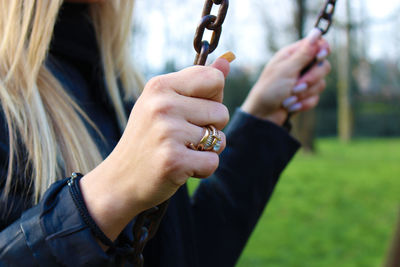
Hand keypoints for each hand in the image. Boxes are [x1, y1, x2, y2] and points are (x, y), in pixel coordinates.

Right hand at [80, 57, 231, 239]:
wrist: (120, 179)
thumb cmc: (148, 138)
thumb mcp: (164, 103)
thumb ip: (197, 82)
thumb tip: (228, 60)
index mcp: (159, 86)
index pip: (214, 79)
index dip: (212, 98)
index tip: (191, 110)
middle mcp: (162, 105)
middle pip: (222, 112)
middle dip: (210, 129)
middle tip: (181, 137)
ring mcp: (167, 133)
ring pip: (220, 139)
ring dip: (207, 150)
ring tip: (180, 151)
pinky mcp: (174, 161)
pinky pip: (212, 162)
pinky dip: (202, 170)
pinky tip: (180, 168)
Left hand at [241, 28, 331, 125]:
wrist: (262, 115)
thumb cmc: (269, 90)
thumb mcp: (286, 70)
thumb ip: (304, 53)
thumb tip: (317, 31)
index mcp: (292, 55)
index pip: (318, 44)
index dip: (323, 49)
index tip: (319, 57)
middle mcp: (299, 66)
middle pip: (323, 65)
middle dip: (311, 79)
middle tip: (295, 86)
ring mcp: (302, 81)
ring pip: (321, 83)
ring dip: (304, 93)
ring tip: (288, 99)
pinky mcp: (304, 96)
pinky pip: (315, 97)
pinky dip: (304, 103)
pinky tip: (290, 106)